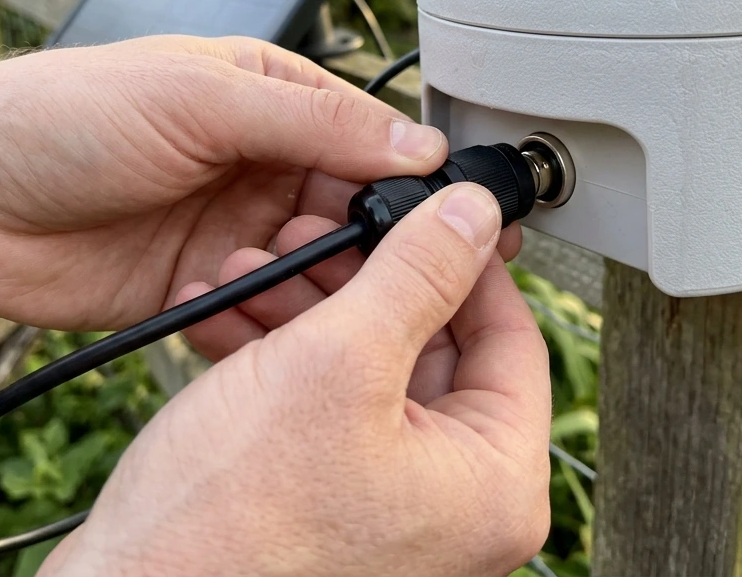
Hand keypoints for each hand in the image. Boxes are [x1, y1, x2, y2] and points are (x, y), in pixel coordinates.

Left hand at [0, 36, 520, 331]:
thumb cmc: (62, 117)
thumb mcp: (201, 98)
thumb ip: (314, 122)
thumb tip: (415, 141)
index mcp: (268, 97)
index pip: (369, 134)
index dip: (415, 174)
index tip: (460, 212)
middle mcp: (259, 162)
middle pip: (354, 205)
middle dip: (374, 237)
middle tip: (393, 268)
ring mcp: (233, 228)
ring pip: (317, 263)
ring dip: (323, 280)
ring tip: (313, 290)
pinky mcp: (205, 287)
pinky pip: (265, 309)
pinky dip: (275, 319)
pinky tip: (267, 320)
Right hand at [42, 183, 551, 576]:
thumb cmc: (228, 530)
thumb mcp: (338, 363)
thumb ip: (417, 275)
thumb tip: (473, 216)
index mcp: (492, 485)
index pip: (513, 336)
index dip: (463, 259)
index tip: (427, 211)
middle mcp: (454, 505)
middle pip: (432, 348)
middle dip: (359, 280)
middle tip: (318, 236)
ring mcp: (391, 508)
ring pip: (370, 370)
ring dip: (309, 310)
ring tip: (255, 271)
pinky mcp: (331, 505)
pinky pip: (327, 409)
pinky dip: (284, 358)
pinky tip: (233, 317)